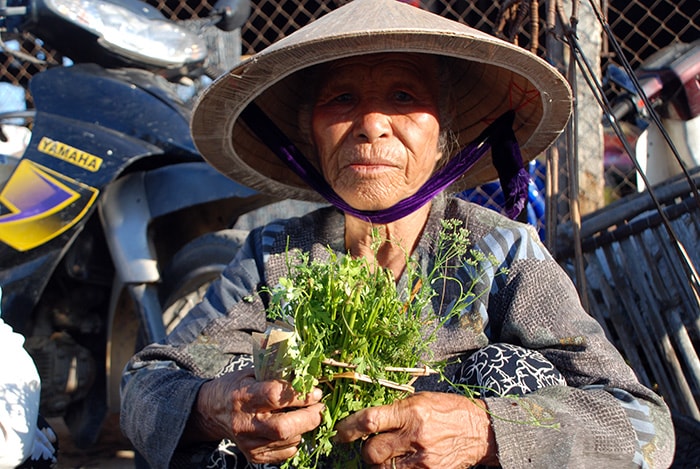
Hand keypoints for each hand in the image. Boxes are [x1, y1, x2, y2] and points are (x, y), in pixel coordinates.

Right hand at [186, 369, 323, 463]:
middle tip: (319, 407)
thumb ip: (276, 373)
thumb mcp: (251, 372)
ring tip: (305, 415)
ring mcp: (248, 443)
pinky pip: (285, 453)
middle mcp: (244, 423)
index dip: (300, 395)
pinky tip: (292, 429)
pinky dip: (295, 441)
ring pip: (287, 441)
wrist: (212, 411)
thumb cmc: (236, 387)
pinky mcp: (253, 456)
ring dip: (304, 428)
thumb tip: (307, 374)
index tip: (315, 391)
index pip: (275, 397)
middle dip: (309, 417)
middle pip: (283, 427)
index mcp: (244, 397)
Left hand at [334, 392, 497, 467]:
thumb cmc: (447, 410)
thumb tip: (365, 419)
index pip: (369, 421)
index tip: (339, 432)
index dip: (348, 428)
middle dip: (366, 451)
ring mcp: (422, 459)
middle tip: (371, 446)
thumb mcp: (420, 399)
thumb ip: (394, 410)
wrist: (480, 431)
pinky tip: (401, 463)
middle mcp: (414, 435)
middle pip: (372, 452)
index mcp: (410, 411)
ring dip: (380, 464)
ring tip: (388, 455)